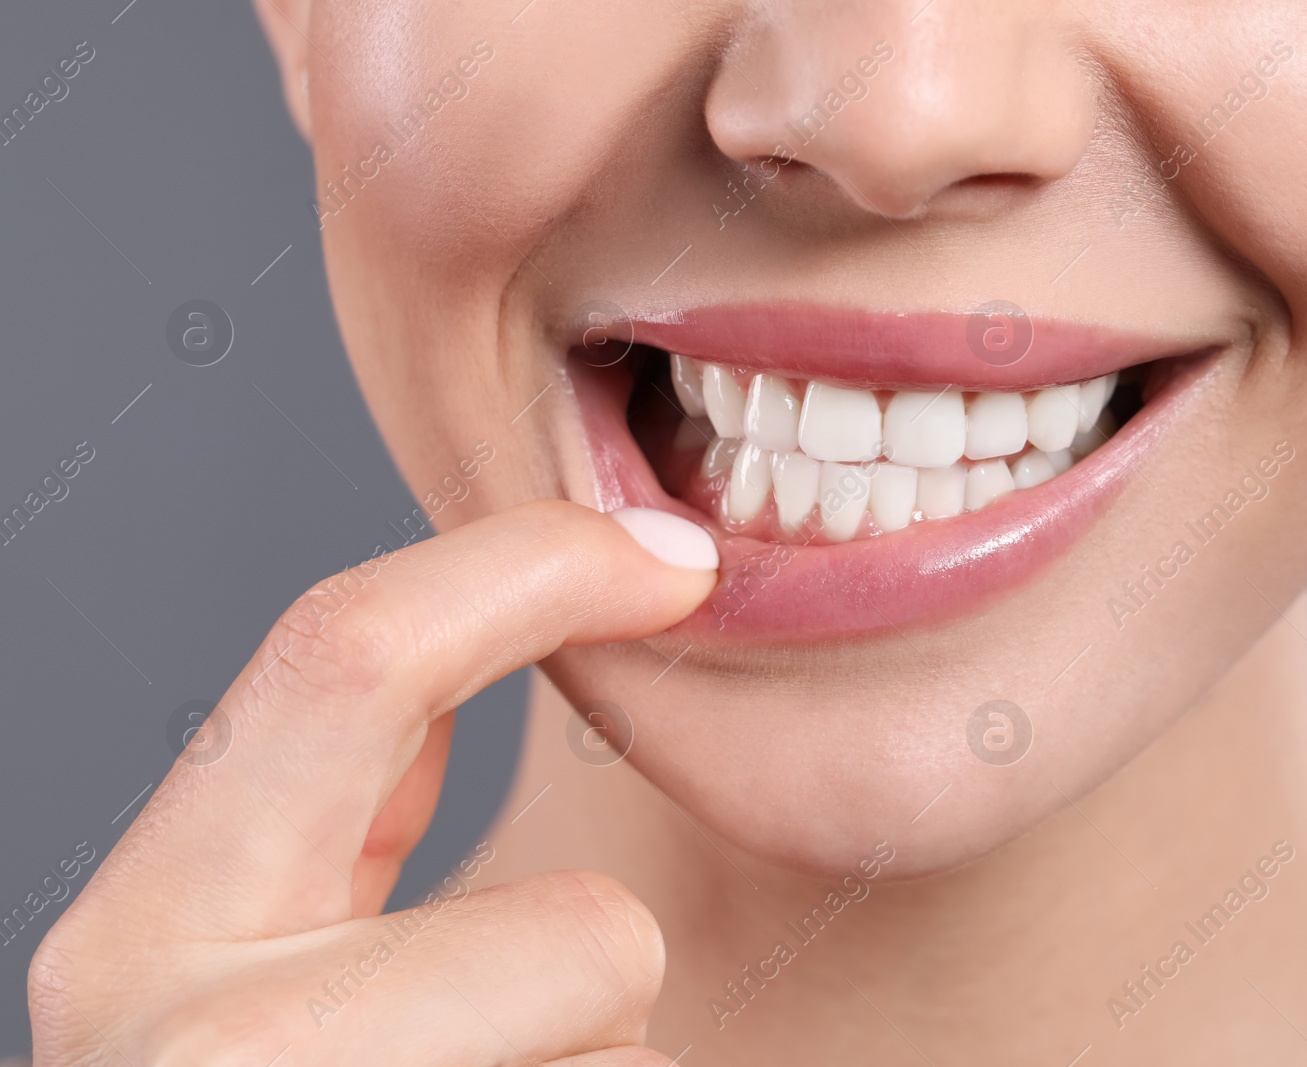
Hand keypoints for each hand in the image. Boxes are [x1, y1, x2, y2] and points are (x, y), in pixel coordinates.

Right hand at [27, 502, 717, 1065]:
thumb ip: (369, 803)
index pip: (344, 658)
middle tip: (560, 1017)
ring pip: (620, 1056)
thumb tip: (554, 602)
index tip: (681, 561)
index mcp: (157, 931)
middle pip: (582, 945)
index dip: (534, 567)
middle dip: (610, 985)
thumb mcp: (307, 936)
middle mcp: (180, 1051)